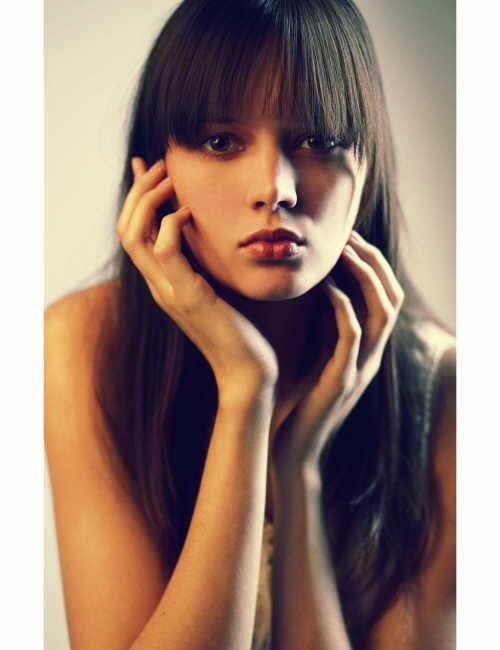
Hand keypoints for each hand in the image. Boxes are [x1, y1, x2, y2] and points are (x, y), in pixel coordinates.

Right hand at [115, 157, 278, 399]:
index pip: (133, 234)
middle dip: (139, 192)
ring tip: (170, 178)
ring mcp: (169, 292)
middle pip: (126, 229)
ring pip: (136, 236)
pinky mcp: (189, 297)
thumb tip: (203, 238)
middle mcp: (158, 286)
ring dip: (149, 200)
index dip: (135, 198)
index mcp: (162, 283)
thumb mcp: (214, 289)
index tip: (148, 167)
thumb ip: (202, 265)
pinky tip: (189, 213)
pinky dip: (172, 225)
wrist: (246, 371)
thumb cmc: (237, 330)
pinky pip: (166, 252)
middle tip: (159, 166)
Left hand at [272, 231, 404, 469]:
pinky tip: (323, 286)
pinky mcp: (342, 379)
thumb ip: (321, 327)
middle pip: (391, 296)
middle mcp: (370, 356)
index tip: (347, 237)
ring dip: (364, 276)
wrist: (288, 448)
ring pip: (381, 312)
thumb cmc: (294, 400)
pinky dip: (342, 305)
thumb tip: (314, 288)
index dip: (372, 263)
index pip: (384, 296)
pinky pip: (351, 335)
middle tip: (349, 235)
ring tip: (343, 251)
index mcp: (364, 349)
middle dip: (374, 261)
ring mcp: (360, 368)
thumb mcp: (313, 356)